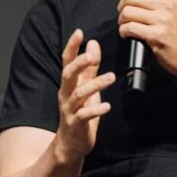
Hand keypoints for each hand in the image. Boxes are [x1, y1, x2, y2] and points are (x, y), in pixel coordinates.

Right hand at [55, 29, 115, 162]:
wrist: (70, 144)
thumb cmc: (79, 113)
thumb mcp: (85, 87)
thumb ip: (89, 68)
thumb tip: (93, 44)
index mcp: (68, 84)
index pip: (67, 61)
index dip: (72, 46)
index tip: (79, 32)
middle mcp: (65, 94)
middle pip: (68, 75)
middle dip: (79, 63)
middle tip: (92, 55)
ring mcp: (70, 109)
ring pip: (79, 94)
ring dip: (95, 85)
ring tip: (111, 77)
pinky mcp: (76, 124)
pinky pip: (85, 116)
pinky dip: (96, 110)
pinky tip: (107, 106)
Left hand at [117, 0, 176, 79]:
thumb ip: (160, 1)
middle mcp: (167, 5)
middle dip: (122, 6)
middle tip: (124, 15)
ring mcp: (162, 20)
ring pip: (127, 12)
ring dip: (122, 21)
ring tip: (126, 26)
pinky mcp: (156, 36)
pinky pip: (129, 28)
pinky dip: (124, 32)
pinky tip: (128, 35)